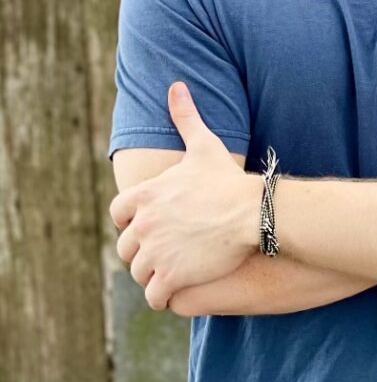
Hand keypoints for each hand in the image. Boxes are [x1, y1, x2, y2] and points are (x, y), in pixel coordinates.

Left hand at [109, 82, 258, 311]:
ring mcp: (155, 253)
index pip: (118, 215)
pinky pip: (154, 296)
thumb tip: (176, 85)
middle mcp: (143, 225)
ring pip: (139, 274)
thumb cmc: (228, 179)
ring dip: (152, 275)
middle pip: (126, 249)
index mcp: (144, 196)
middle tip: (166, 250)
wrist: (253, 212)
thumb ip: (185, 116)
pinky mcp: (171, 277)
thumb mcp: (204, 145)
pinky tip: (177, 288)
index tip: (154, 223)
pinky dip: (162, 295)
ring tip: (173, 270)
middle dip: (143, 251)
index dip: (133, 221)